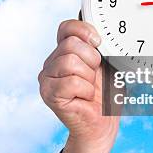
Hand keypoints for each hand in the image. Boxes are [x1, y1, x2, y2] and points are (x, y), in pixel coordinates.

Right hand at [39, 20, 119, 152]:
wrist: (102, 125)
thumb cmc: (104, 95)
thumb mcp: (106, 65)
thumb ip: (98, 47)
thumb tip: (99, 33)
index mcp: (63, 52)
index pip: (66, 27)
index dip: (83, 30)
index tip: (98, 42)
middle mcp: (51, 63)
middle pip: (71, 44)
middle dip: (91, 59)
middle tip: (94, 76)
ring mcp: (46, 78)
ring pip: (70, 62)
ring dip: (88, 77)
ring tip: (89, 88)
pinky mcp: (49, 94)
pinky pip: (72, 82)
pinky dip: (86, 91)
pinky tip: (85, 98)